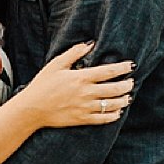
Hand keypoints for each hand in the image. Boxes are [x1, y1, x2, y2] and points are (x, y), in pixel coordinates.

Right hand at [15, 40, 134, 128]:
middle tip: (131, 82)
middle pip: (115, 89)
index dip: (122, 68)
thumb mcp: (56, 64)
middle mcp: (86, 93)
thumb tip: (90, 44)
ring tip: (128, 97)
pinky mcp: (82, 119)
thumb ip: (74, 53)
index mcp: (81, 77)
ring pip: (112, 104)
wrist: (32, 109)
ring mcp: (85, 107)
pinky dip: (114, 115)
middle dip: (127, 85)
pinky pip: (103, 119)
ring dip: (123, 100)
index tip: (131, 66)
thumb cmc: (42, 85)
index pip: (109, 71)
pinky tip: (117, 112)